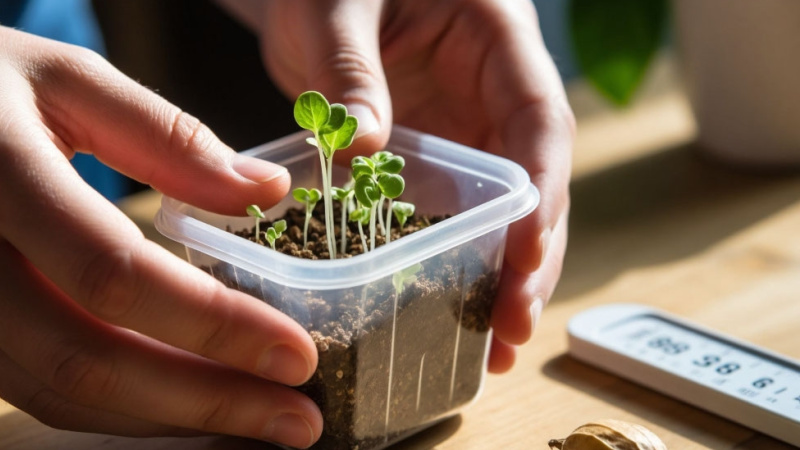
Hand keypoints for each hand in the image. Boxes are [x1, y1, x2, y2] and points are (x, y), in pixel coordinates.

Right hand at [0, 17, 320, 447]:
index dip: (212, 325)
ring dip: (168, 419)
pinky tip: (185, 404)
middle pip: (88, 361)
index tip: (295, 354)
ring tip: (258, 423)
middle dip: (206, 400)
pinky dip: (120, 410)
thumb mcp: (66, 78)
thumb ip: (168, 135)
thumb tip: (268, 190)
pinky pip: (37, 389)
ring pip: (60, 392)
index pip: (115, 275)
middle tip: (298, 419)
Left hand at [219, 0, 574, 372]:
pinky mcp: (431, 155)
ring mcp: (465, 127)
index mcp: (497, 40)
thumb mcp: (333, 5)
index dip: (542, 195)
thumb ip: (349, 70)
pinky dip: (451, 259)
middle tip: (511, 331)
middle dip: (530, 258)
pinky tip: (446, 308)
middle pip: (533, 181)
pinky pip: (451, 210)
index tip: (525, 261)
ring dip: (499, 274)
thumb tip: (363, 148)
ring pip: (499, 207)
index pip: (538, 122)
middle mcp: (493, 92)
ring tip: (490, 345)